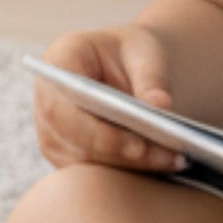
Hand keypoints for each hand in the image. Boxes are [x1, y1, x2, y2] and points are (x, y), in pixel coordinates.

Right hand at [34, 25, 185, 173]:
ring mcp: (53, 134)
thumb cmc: (133, 53)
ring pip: (86, 162)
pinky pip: (95, 171)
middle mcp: (48, 103)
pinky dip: (130, 170)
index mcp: (57, 65)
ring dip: (130, 166)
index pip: (64, 107)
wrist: (128, 66)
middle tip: (169, 157)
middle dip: (123, 153)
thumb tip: (161, 106)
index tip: (139, 145)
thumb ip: (152, 76)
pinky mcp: (68, 155)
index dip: (97, 132)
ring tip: (175, 161)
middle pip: (76, 141)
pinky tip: (165, 164)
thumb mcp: (146, 51)